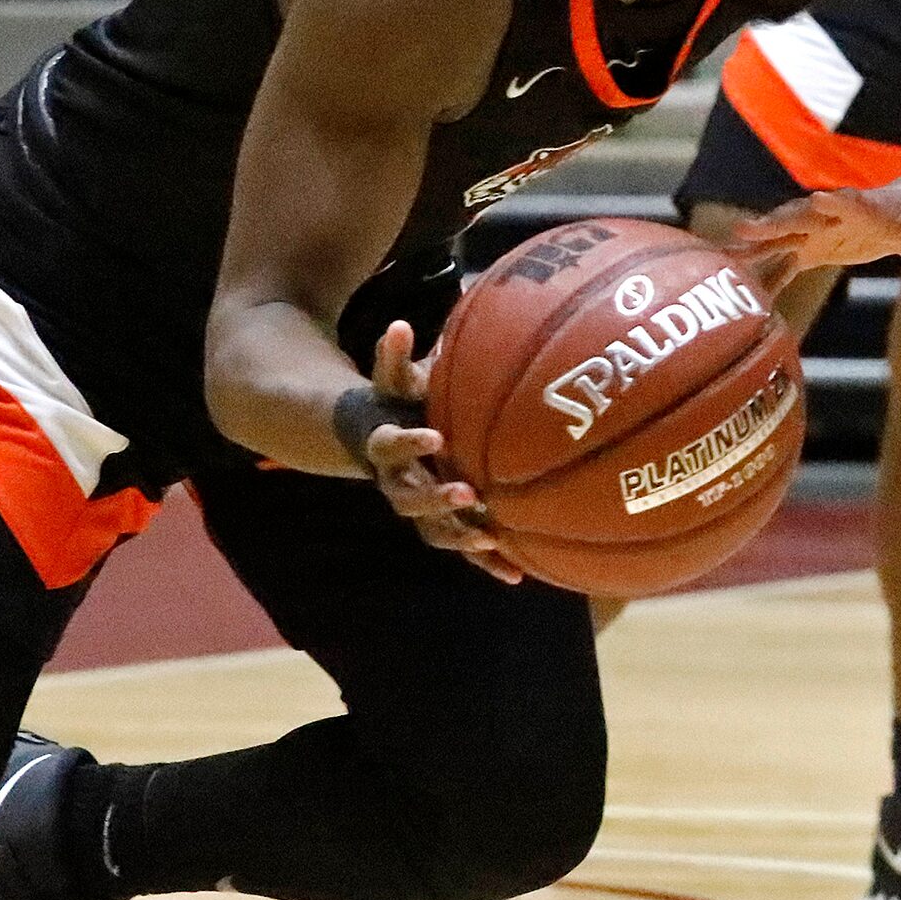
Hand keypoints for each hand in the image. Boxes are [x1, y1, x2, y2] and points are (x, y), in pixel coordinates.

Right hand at [359, 320, 521, 582]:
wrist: (382, 438)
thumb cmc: (397, 403)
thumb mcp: (394, 381)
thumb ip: (394, 358)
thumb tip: (399, 324)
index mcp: (384, 446)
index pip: (389, 445)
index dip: (409, 443)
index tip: (435, 436)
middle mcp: (396, 482)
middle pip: (409, 498)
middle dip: (436, 497)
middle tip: (466, 493)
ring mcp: (418, 507)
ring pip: (434, 530)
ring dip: (461, 535)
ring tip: (491, 538)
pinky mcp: (441, 523)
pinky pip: (462, 546)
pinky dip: (486, 560)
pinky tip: (518, 575)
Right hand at [733, 178, 900, 270]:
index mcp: (869, 208)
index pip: (853, 204)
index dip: (839, 203)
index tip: (819, 199)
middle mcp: (836, 215)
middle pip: (804, 217)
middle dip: (777, 222)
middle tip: (746, 229)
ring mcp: (821, 231)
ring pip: (783, 236)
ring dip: (755, 247)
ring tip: (722, 256)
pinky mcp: (815, 248)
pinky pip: (785, 262)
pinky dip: (764, 273)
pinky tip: (737, 287)